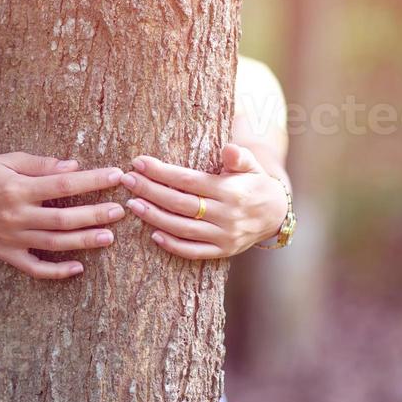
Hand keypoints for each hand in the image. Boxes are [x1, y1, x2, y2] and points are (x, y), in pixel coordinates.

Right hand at [0, 151, 124, 278]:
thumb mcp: (6, 160)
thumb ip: (40, 164)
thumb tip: (74, 167)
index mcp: (16, 188)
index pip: (62, 185)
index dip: (92, 180)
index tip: (116, 176)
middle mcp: (15, 216)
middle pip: (63, 219)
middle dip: (95, 214)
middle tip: (121, 210)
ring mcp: (11, 238)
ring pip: (54, 244)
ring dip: (84, 241)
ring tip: (109, 236)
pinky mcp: (6, 254)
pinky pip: (34, 268)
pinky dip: (56, 272)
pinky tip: (79, 268)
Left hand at [121, 144, 287, 260]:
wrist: (276, 214)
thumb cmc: (255, 182)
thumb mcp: (252, 165)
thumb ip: (239, 156)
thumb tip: (228, 149)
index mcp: (231, 191)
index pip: (188, 181)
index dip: (161, 172)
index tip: (138, 162)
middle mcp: (227, 215)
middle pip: (180, 204)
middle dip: (150, 191)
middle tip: (126, 180)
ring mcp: (225, 236)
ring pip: (182, 228)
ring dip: (154, 217)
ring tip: (132, 204)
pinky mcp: (223, 251)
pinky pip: (194, 251)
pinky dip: (173, 245)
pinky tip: (153, 234)